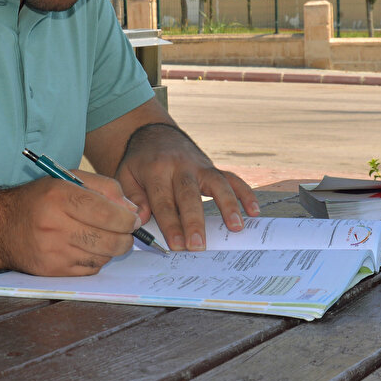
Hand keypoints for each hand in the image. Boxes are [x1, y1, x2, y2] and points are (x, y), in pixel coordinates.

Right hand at [0, 170, 139, 275]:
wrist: (0, 226)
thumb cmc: (40, 199)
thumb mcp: (68, 179)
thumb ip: (104, 187)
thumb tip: (132, 210)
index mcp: (59, 196)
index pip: (105, 212)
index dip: (126, 219)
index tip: (133, 219)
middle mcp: (54, 225)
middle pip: (108, 240)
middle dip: (125, 237)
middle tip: (127, 232)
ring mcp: (52, 251)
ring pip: (102, 257)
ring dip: (110, 249)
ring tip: (103, 238)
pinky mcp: (51, 270)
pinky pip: (89, 269)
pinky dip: (95, 260)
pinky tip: (86, 248)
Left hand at [115, 124, 259, 251]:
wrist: (156, 135)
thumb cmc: (140, 163)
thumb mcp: (126, 175)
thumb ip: (133, 197)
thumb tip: (141, 218)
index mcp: (155, 169)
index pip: (163, 200)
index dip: (169, 224)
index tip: (176, 245)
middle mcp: (180, 166)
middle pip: (189, 194)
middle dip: (194, 221)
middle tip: (198, 245)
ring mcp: (199, 165)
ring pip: (216, 183)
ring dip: (228, 205)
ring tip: (236, 227)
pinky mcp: (212, 168)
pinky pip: (232, 179)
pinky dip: (245, 193)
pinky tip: (254, 211)